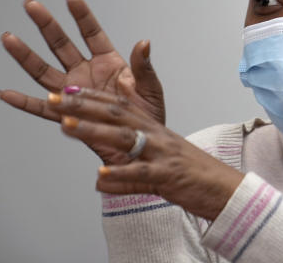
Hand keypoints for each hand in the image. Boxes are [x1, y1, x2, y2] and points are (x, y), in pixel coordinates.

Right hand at [0, 0, 165, 162]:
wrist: (139, 145)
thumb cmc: (147, 116)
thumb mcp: (151, 89)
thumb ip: (143, 67)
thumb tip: (144, 43)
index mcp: (109, 63)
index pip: (92, 33)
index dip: (82, 16)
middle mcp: (86, 73)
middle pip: (61, 44)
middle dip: (46, 24)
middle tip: (31, 5)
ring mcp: (73, 92)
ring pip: (44, 70)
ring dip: (26, 56)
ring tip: (9, 39)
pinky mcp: (66, 114)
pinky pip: (40, 108)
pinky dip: (22, 102)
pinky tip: (5, 93)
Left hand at [51, 88, 243, 220]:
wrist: (225, 188)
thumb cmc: (192, 176)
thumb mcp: (158, 165)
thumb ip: (127, 171)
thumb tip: (100, 180)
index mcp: (154, 130)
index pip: (119, 108)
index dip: (91, 99)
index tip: (66, 93)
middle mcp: (157, 136)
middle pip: (117, 115)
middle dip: (83, 107)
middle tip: (57, 101)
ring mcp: (162, 154)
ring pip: (125, 138)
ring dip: (94, 131)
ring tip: (68, 126)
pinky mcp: (168, 175)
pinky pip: (142, 173)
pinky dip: (121, 174)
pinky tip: (102, 174)